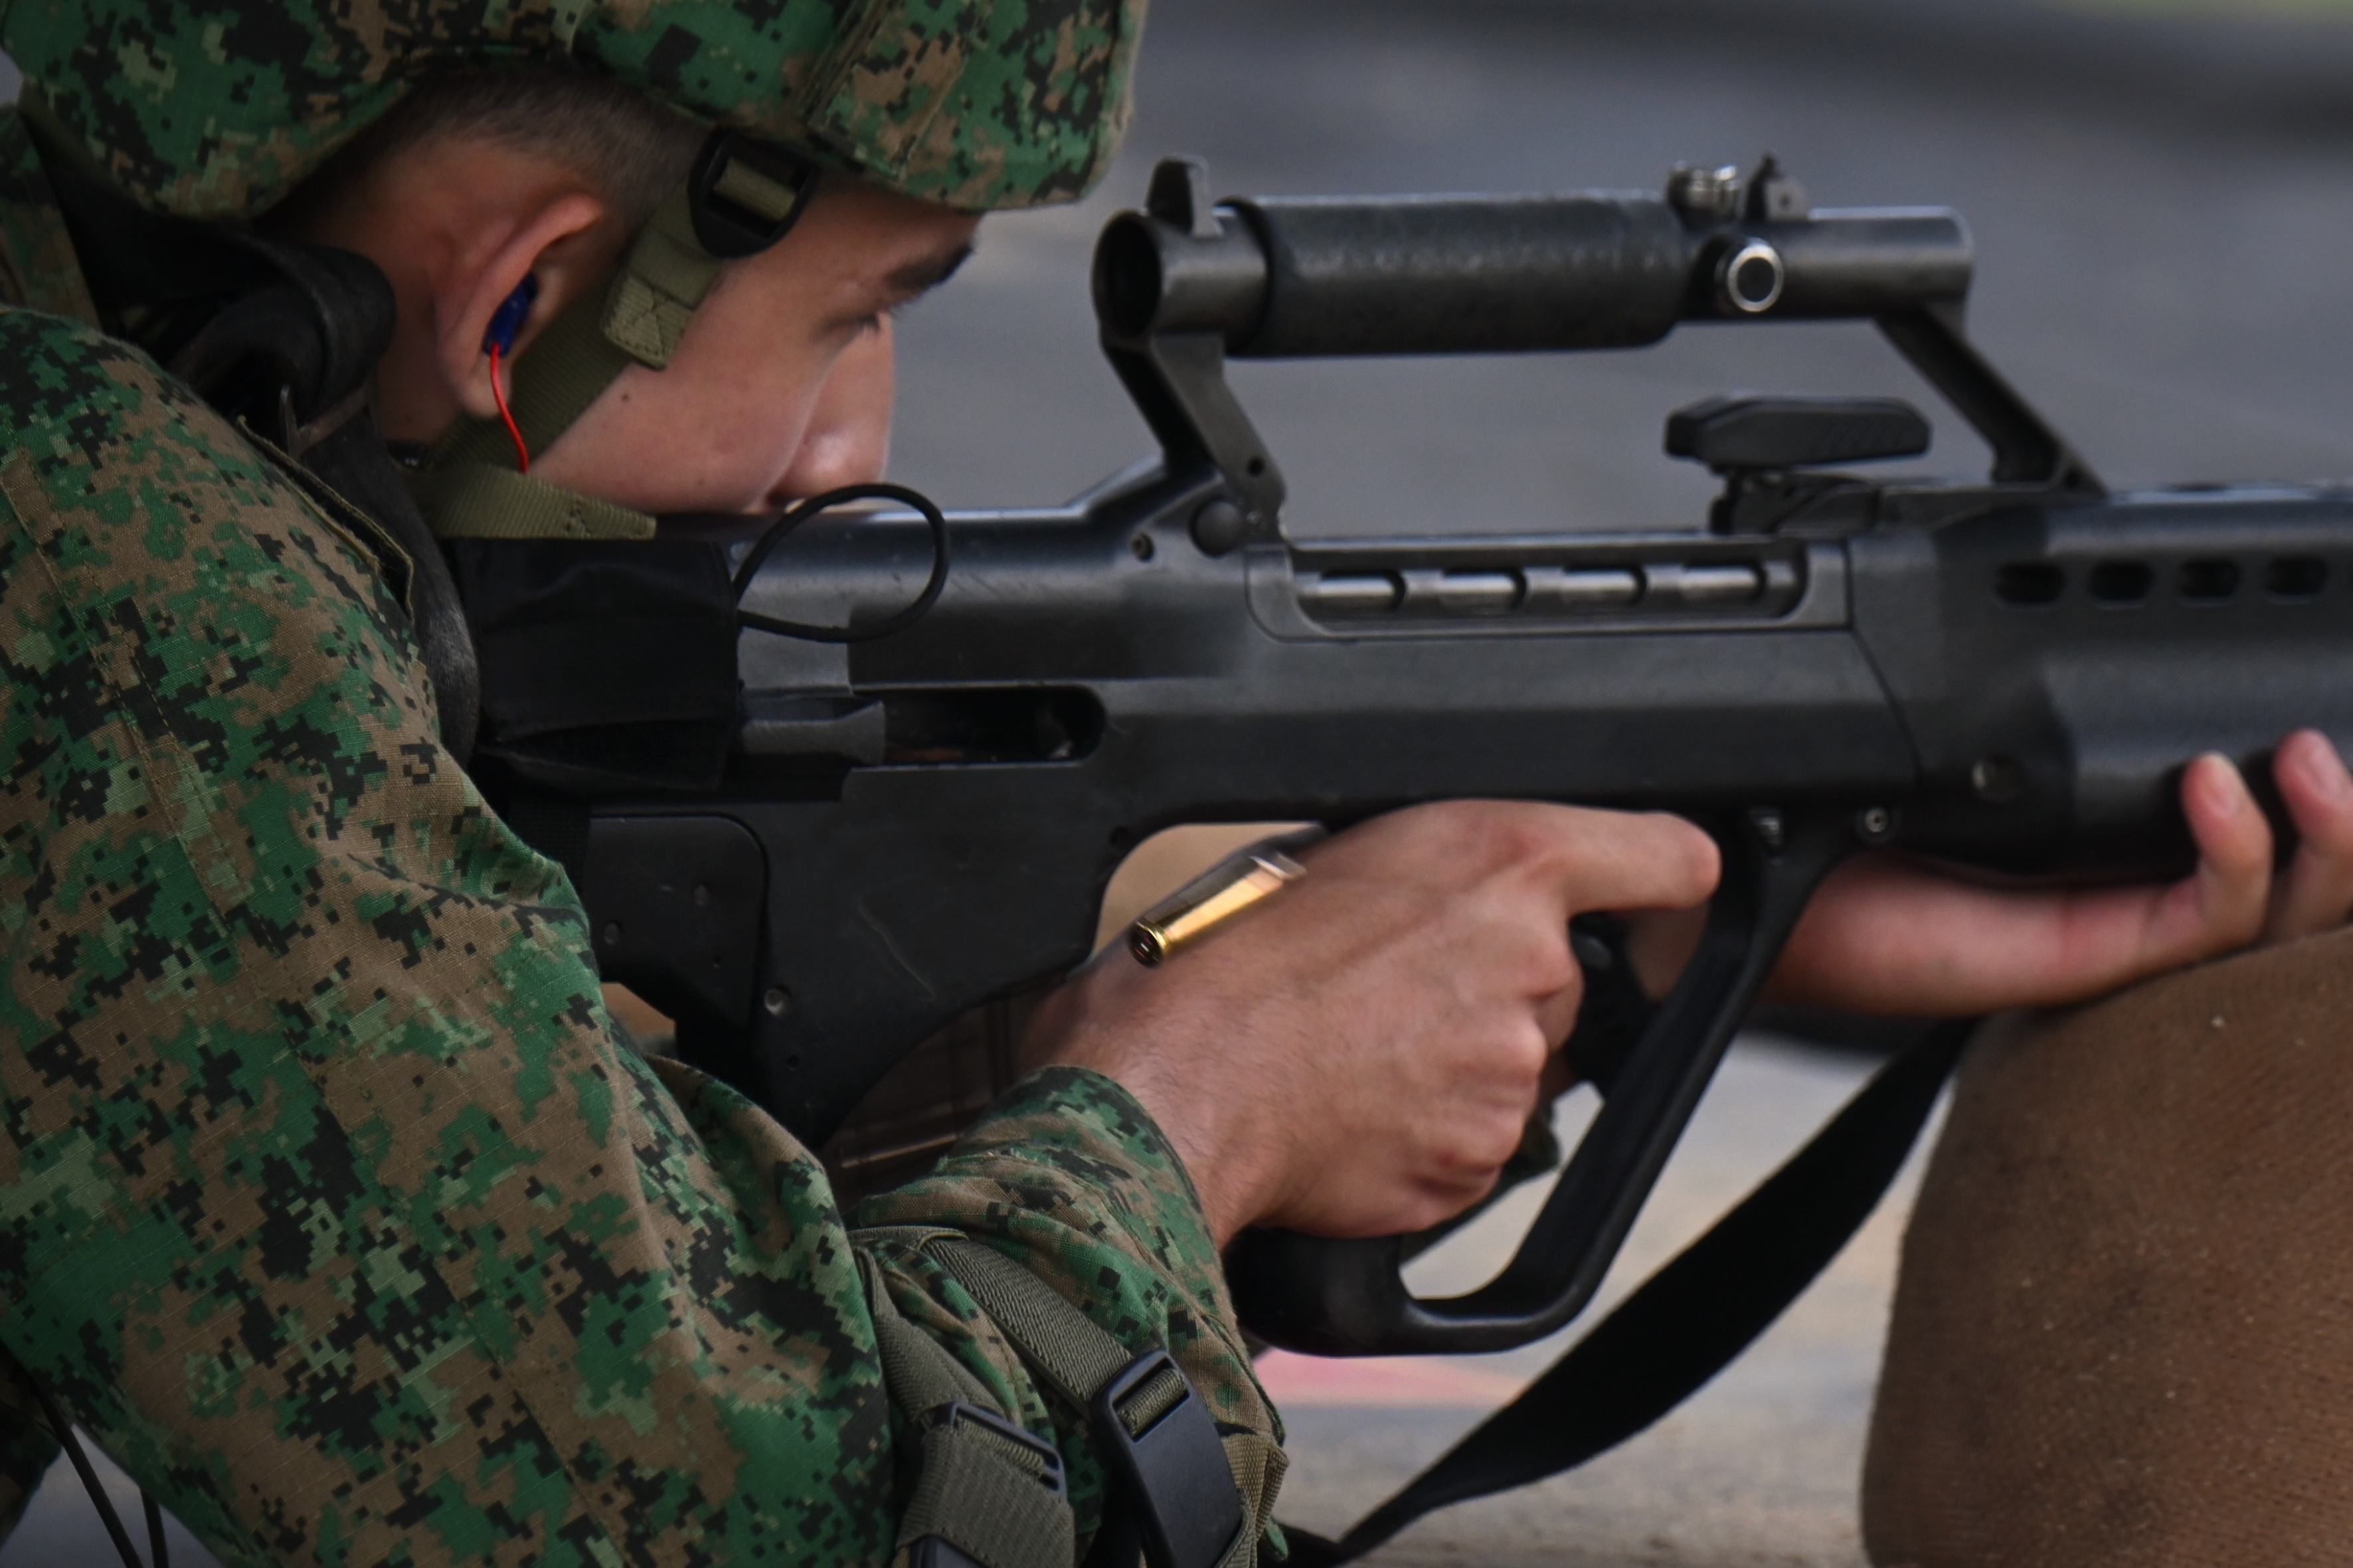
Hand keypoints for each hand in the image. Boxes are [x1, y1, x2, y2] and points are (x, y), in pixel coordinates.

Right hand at [1024, 801, 1719, 1245]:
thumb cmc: (1218, 963)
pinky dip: (1428, 1128)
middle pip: (1563, 975)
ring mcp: (1512, 1070)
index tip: (1651, 891)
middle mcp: (1530, 961)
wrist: (1170, 1088)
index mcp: (1498, 859)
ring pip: (1518, 1061)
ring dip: (1457, 1058)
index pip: (1665, 858)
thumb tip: (1453, 890)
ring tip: (1351, 1049)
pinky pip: (1477, 1140)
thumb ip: (1433, 868)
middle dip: (1495, 981)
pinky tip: (1351, 1105)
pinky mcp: (1480, 1158)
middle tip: (1387, 985)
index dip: (1659, 875)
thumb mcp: (1326, 851)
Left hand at [1627, 730, 2352, 1015]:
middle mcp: (2120, 888)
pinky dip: (2230, 866)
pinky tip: (2213, 799)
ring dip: (2315, 841)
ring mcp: (2102, 929)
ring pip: (2273, 913)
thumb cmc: (1820, 806)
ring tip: (2303, 765)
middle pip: (2291, 874)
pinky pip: (2194, 929)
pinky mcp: (2073, 962)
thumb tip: (2063, 611)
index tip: (2316, 700)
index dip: (2301, 783)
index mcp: (2102, 839)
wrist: (1739, 878)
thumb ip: (2001, 701)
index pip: (2243, 815)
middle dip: (2340, 816)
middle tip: (2327, 745)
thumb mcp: (1930, 736)